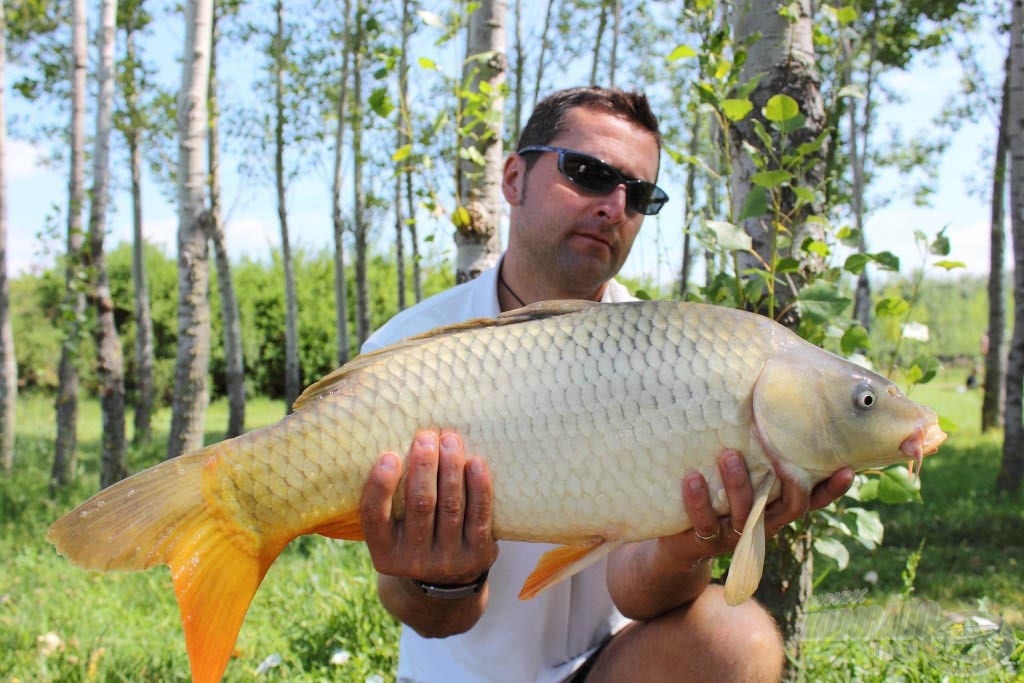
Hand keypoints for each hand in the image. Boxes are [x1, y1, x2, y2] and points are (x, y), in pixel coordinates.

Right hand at [359, 429, 497, 585]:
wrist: (448, 582)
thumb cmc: (415, 538)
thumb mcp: (394, 533)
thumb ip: (391, 501)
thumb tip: (397, 441)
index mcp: (384, 553)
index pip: (374, 517)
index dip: (380, 486)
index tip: (389, 456)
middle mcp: (414, 561)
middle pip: (419, 505)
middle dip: (424, 466)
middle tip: (427, 437)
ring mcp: (448, 561)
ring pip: (451, 506)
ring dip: (451, 468)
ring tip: (450, 441)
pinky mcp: (477, 555)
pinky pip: (479, 515)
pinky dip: (479, 487)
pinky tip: (475, 463)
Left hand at [661, 450, 854, 563]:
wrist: (679, 541)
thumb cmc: (714, 494)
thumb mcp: (737, 473)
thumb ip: (752, 450)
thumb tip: (761, 391)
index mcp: (776, 505)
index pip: (813, 498)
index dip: (832, 489)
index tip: (848, 469)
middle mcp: (763, 522)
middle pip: (789, 508)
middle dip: (790, 482)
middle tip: (780, 454)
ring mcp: (735, 534)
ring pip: (746, 514)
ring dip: (738, 484)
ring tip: (728, 455)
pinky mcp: (706, 541)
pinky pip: (705, 523)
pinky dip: (699, 501)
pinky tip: (692, 479)